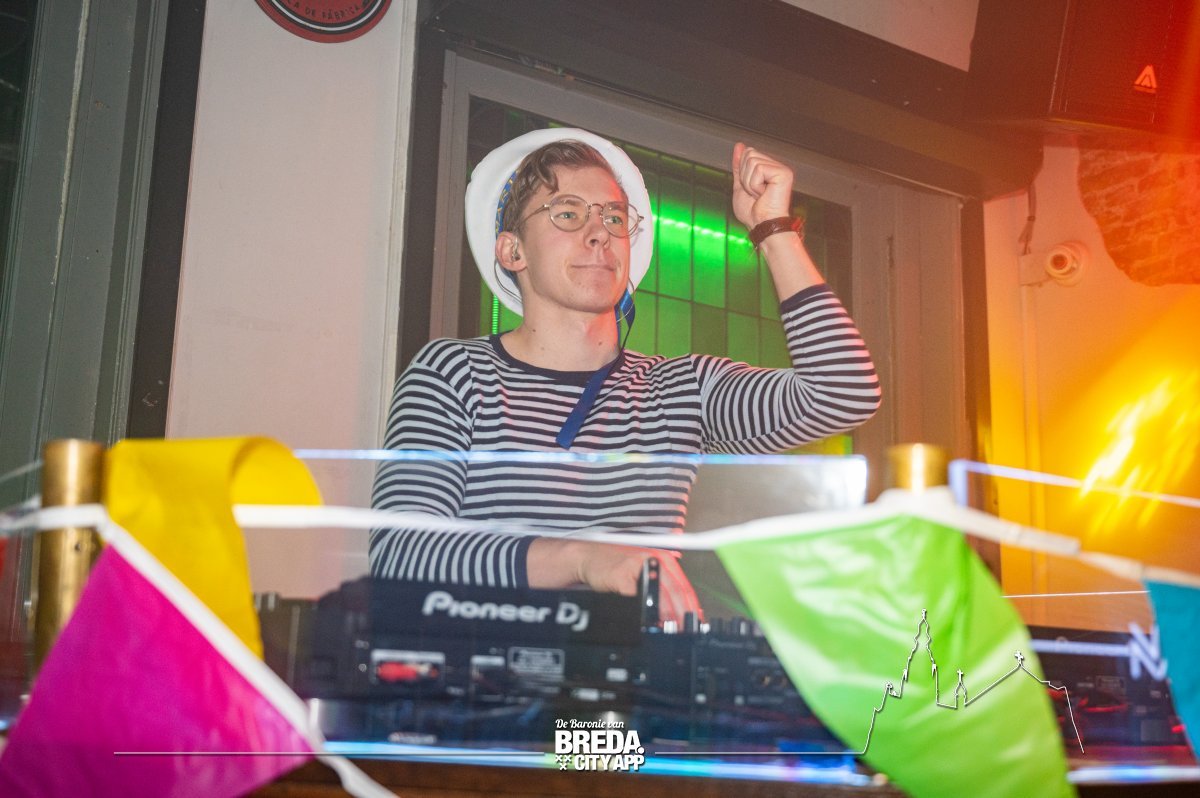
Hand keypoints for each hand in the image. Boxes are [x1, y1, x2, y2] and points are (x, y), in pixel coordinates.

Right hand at [527, 538, 702, 626]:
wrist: (591, 557)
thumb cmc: (619, 567)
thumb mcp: (646, 574)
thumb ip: (662, 589)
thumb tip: (678, 614)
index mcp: (664, 560)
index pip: (683, 587)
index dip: (690, 608)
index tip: (693, 624)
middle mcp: (653, 560)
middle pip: (673, 592)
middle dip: (679, 615)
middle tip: (681, 631)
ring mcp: (637, 566)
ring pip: (657, 596)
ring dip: (664, 615)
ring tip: (667, 629)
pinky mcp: (621, 575)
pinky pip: (635, 598)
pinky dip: (642, 612)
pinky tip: (645, 621)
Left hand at [731, 142, 794, 227]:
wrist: (762, 226)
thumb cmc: (752, 212)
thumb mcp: (740, 185)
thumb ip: (739, 166)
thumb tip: (739, 145)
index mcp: (767, 168)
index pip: (747, 153)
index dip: (742, 172)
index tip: (751, 189)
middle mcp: (776, 166)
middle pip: (749, 154)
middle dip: (745, 176)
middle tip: (755, 193)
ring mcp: (781, 169)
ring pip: (752, 161)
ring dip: (750, 183)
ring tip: (760, 194)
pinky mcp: (784, 173)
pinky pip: (758, 169)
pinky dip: (755, 185)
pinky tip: (765, 193)